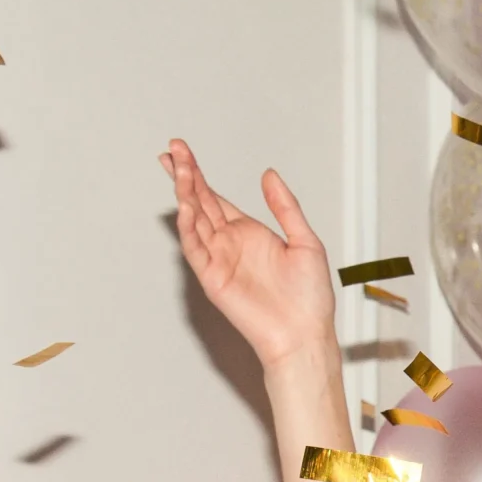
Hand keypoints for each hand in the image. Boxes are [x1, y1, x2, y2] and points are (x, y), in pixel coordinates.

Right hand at [161, 139, 336, 369]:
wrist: (305, 332)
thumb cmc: (309, 297)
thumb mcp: (305, 241)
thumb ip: (285, 207)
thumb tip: (269, 175)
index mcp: (249, 233)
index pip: (215, 198)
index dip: (197, 175)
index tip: (182, 152)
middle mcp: (230, 244)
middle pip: (200, 202)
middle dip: (185, 175)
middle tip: (171, 149)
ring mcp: (219, 260)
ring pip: (194, 220)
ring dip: (184, 194)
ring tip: (176, 167)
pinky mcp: (213, 278)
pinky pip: (196, 249)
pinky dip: (188, 227)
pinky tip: (186, 206)